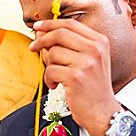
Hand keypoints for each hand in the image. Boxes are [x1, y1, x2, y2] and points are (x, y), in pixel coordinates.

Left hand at [30, 19, 120, 135]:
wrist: (103, 112)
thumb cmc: (92, 88)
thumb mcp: (89, 61)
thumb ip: (69, 46)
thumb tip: (42, 33)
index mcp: (100, 41)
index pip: (70, 24)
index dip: (50, 23)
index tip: (37, 26)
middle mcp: (95, 48)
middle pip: (59, 34)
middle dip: (41, 40)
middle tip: (33, 47)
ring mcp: (86, 62)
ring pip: (53, 53)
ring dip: (48, 66)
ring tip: (55, 76)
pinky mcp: (76, 76)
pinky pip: (50, 70)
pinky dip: (49, 79)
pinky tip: (56, 85)